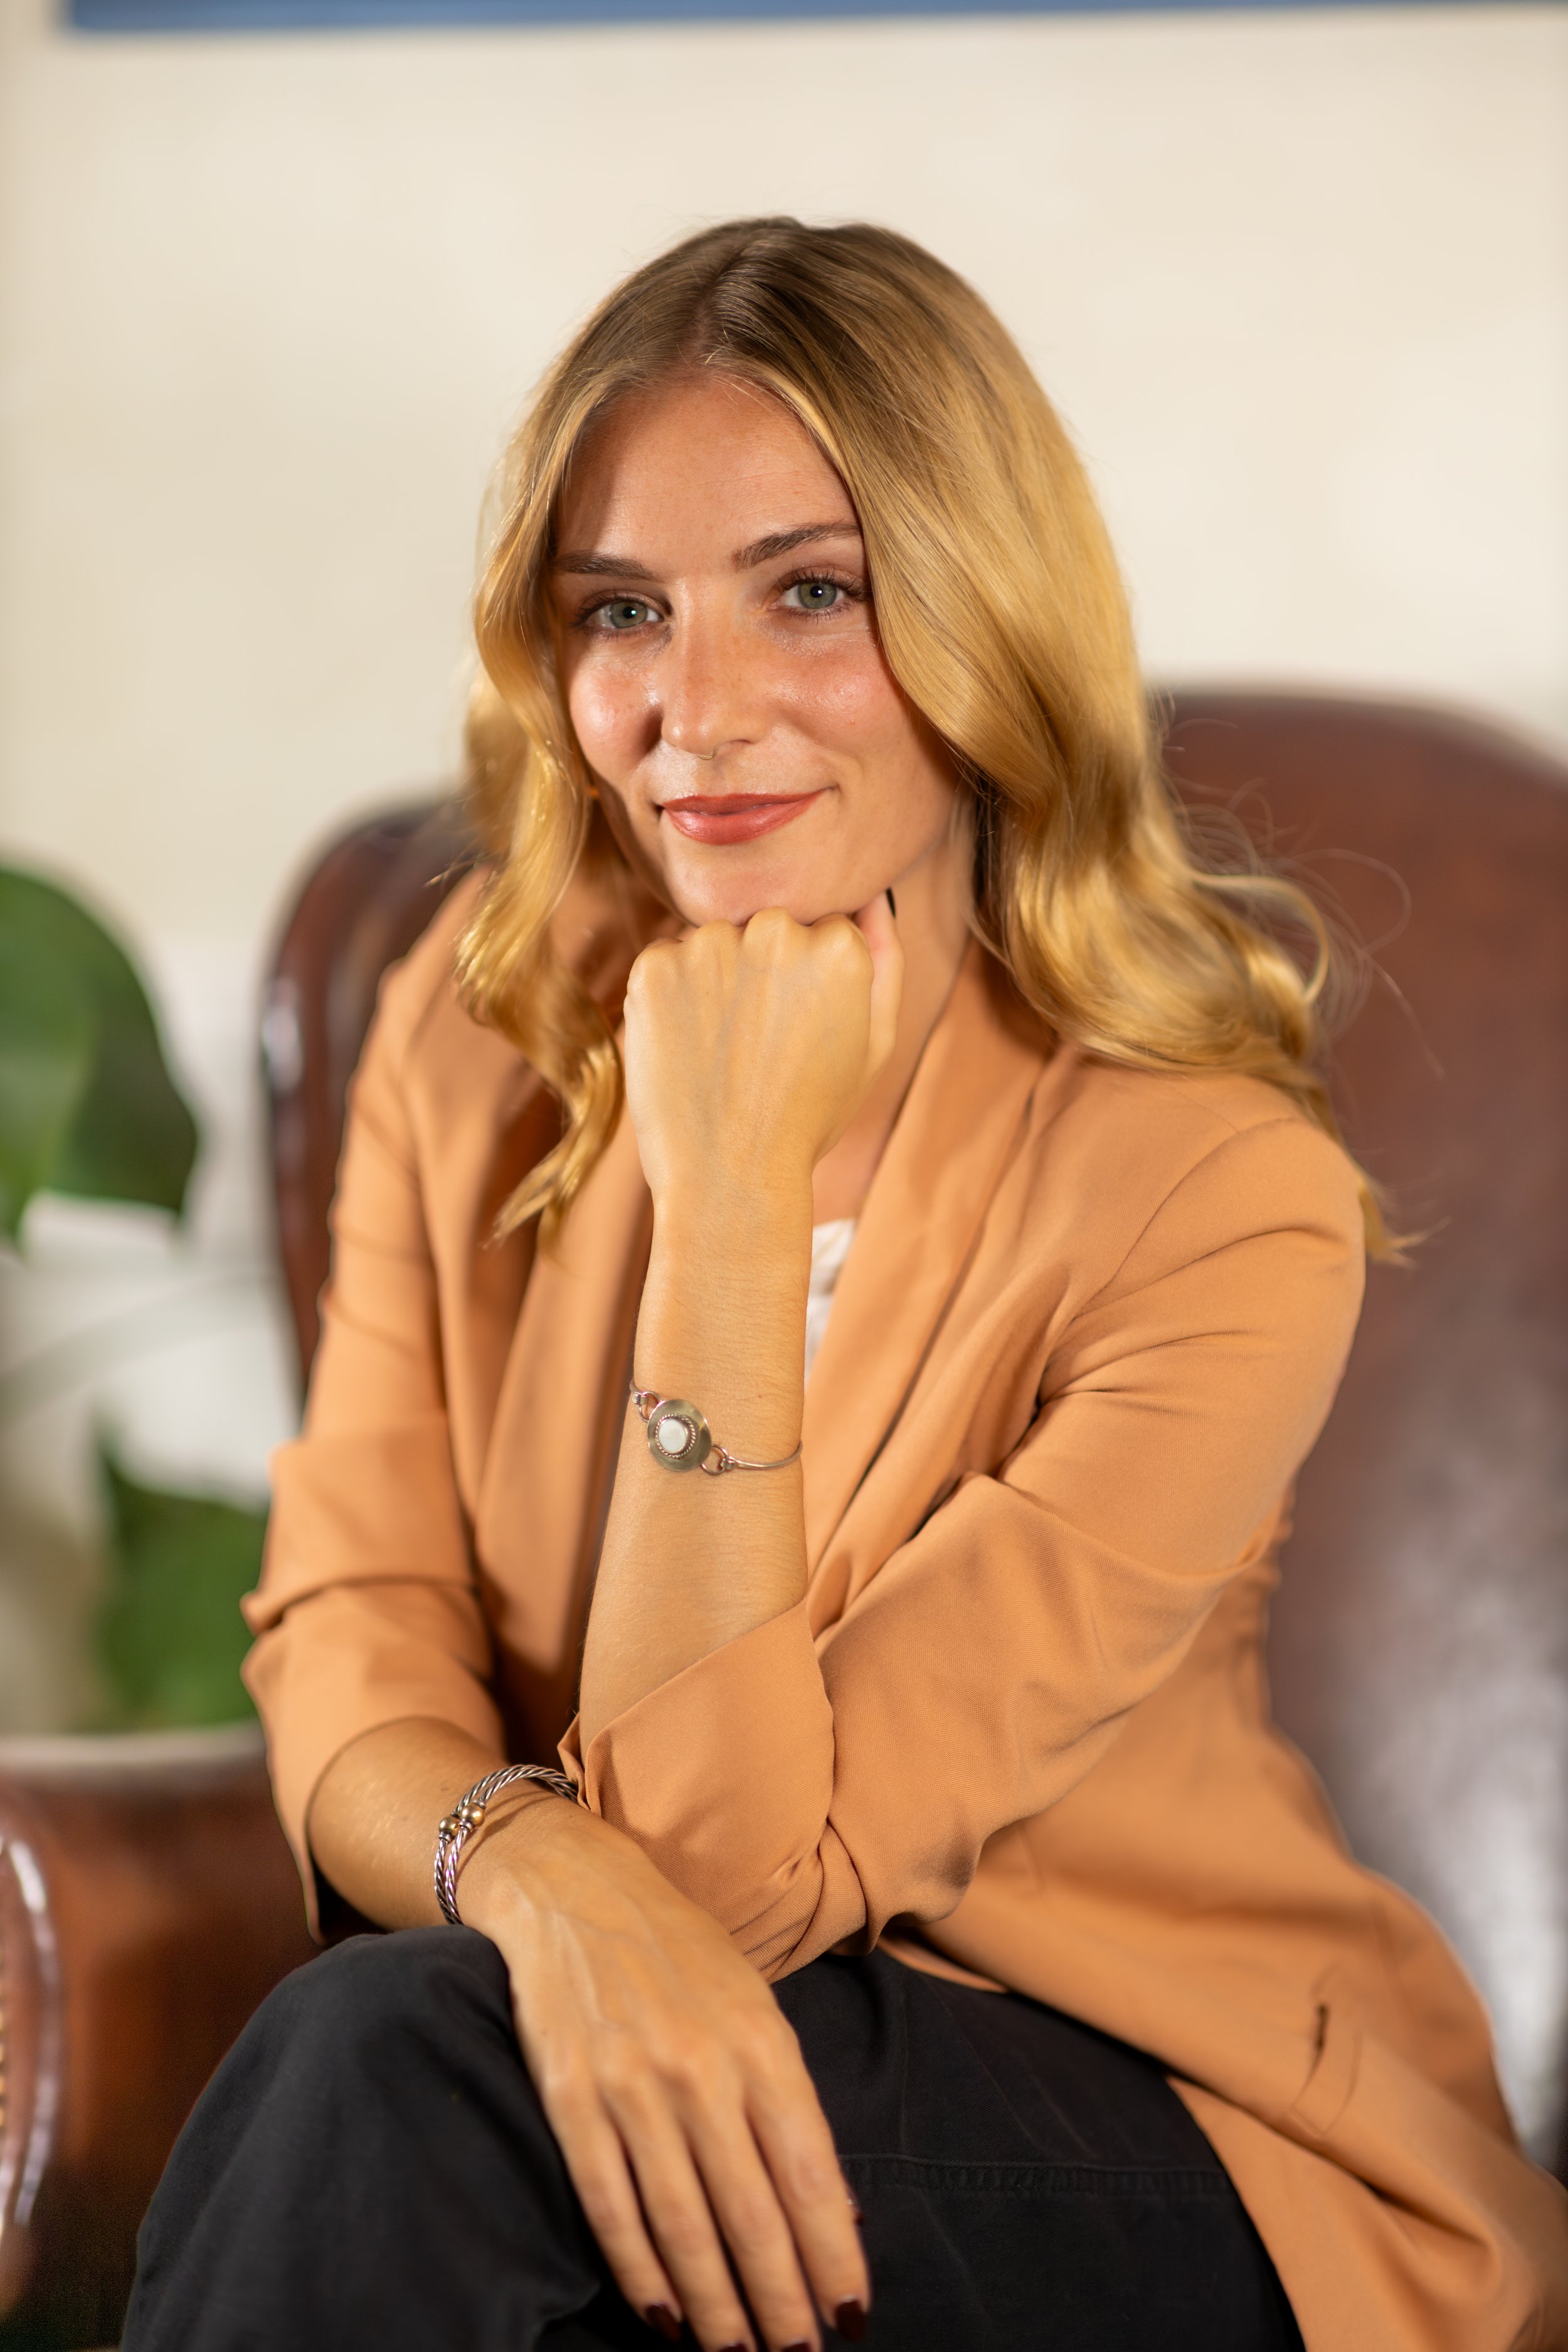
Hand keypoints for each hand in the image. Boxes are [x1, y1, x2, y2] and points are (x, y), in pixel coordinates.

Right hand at [463, 1794, 868, 2351]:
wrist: (574, 1889)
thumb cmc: (681, 1951)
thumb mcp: (754, 2004)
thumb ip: (788, 2101)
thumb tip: (831, 2209)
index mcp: (760, 2040)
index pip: (809, 2173)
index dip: (833, 2255)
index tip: (852, 2316)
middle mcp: (700, 2068)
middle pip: (751, 2215)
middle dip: (781, 2302)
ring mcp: (631, 2086)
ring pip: (684, 2227)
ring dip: (718, 2307)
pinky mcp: (571, 2100)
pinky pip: (612, 2208)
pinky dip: (641, 2274)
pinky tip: (666, 2319)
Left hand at [623, 895, 902, 1208]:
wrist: (729, 1176)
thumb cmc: (809, 1117)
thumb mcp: (873, 1044)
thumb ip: (884, 960)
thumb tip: (871, 899)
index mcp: (838, 947)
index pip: (822, 928)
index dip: (809, 981)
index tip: (799, 1029)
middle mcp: (776, 931)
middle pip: (767, 927)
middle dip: (763, 971)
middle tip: (759, 1045)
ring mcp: (711, 945)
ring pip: (714, 943)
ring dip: (715, 980)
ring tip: (723, 1052)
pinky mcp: (655, 966)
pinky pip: (666, 962)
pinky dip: (672, 997)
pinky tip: (688, 1048)